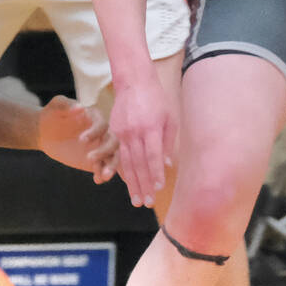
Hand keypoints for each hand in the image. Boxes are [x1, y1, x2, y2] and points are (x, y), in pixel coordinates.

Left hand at [37, 96, 117, 182]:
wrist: (46, 132)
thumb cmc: (52, 115)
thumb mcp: (55, 106)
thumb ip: (65, 104)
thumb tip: (81, 107)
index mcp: (95, 117)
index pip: (102, 125)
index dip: (94, 132)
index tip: (81, 140)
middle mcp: (102, 132)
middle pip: (113, 142)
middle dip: (104, 151)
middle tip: (89, 158)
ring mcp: (100, 147)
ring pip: (113, 156)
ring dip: (111, 166)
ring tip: (103, 177)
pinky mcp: (96, 160)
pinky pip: (103, 167)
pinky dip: (102, 174)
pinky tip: (97, 180)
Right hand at [107, 76, 175, 208]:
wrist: (133, 82)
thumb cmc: (156, 99)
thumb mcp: (169, 118)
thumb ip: (168, 142)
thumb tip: (167, 165)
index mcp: (150, 128)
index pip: (153, 156)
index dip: (156, 174)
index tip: (159, 189)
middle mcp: (135, 132)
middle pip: (139, 164)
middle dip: (143, 185)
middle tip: (145, 203)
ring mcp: (122, 132)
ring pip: (127, 163)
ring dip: (131, 183)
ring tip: (135, 199)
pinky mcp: (115, 131)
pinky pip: (120, 155)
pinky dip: (124, 170)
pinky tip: (128, 182)